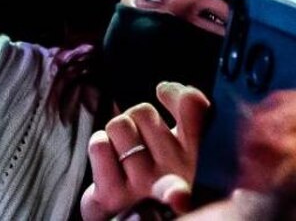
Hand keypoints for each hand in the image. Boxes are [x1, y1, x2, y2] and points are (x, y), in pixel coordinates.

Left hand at [81, 82, 209, 220]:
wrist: (133, 216)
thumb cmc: (158, 169)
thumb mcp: (183, 141)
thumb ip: (187, 110)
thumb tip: (166, 88)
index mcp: (197, 155)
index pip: (194, 110)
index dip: (181, 96)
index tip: (164, 95)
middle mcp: (176, 172)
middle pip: (143, 111)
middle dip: (136, 121)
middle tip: (141, 144)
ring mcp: (143, 186)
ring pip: (119, 125)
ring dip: (116, 135)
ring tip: (125, 156)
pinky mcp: (113, 196)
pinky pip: (99, 146)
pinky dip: (98, 146)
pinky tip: (108, 162)